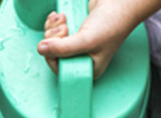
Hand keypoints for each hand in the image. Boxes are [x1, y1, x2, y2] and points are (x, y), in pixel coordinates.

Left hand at [37, 0, 160, 76]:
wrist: (119, 3)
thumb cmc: (111, 25)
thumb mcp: (86, 40)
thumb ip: (63, 48)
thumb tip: (40, 49)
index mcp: (88, 68)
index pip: (60, 69)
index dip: (52, 55)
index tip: (57, 42)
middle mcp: (81, 58)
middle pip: (53, 54)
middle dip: (52, 39)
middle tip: (64, 28)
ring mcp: (77, 44)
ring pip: (51, 41)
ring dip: (52, 28)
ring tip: (63, 20)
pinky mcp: (74, 32)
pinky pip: (55, 30)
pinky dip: (54, 22)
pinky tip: (60, 16)